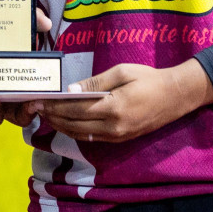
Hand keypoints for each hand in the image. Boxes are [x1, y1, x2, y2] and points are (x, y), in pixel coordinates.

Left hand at [38, 59, 212, 143]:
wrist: (176, 96)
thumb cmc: (149, 78)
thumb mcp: (122, 72)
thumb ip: (95, 83)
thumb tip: (70, 90)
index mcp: (114, 108)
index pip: (75, 110)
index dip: (55, 107)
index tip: (39, 101)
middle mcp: (114, 127)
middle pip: (74, 125)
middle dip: (53, 116)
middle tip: (36, 108)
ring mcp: (117, 136)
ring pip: (81, 134)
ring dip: (62, 126)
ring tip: (47, 115)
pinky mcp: (120, 139)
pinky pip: (91, 138)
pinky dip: (75, 131)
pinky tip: (66, 122)